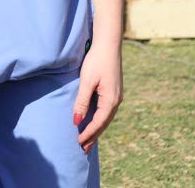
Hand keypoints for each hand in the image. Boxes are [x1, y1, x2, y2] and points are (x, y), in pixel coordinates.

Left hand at [74, 40, 121, 154]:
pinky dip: (99, 119)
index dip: (88, 134)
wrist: (108, 45)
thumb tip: (77, 121)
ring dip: (96, 129)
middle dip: (93, 136)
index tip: (79, 143)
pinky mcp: (113, 91)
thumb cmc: (96, 61)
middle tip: (83, 149)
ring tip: (88, 140)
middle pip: (104, 123)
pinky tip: (93, 122)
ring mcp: (116, 96)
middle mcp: (116, 101)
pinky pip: (106, 111)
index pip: (98, 123)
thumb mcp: (87, 82)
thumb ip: (82, 102)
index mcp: (111, 100)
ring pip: (105, 118)